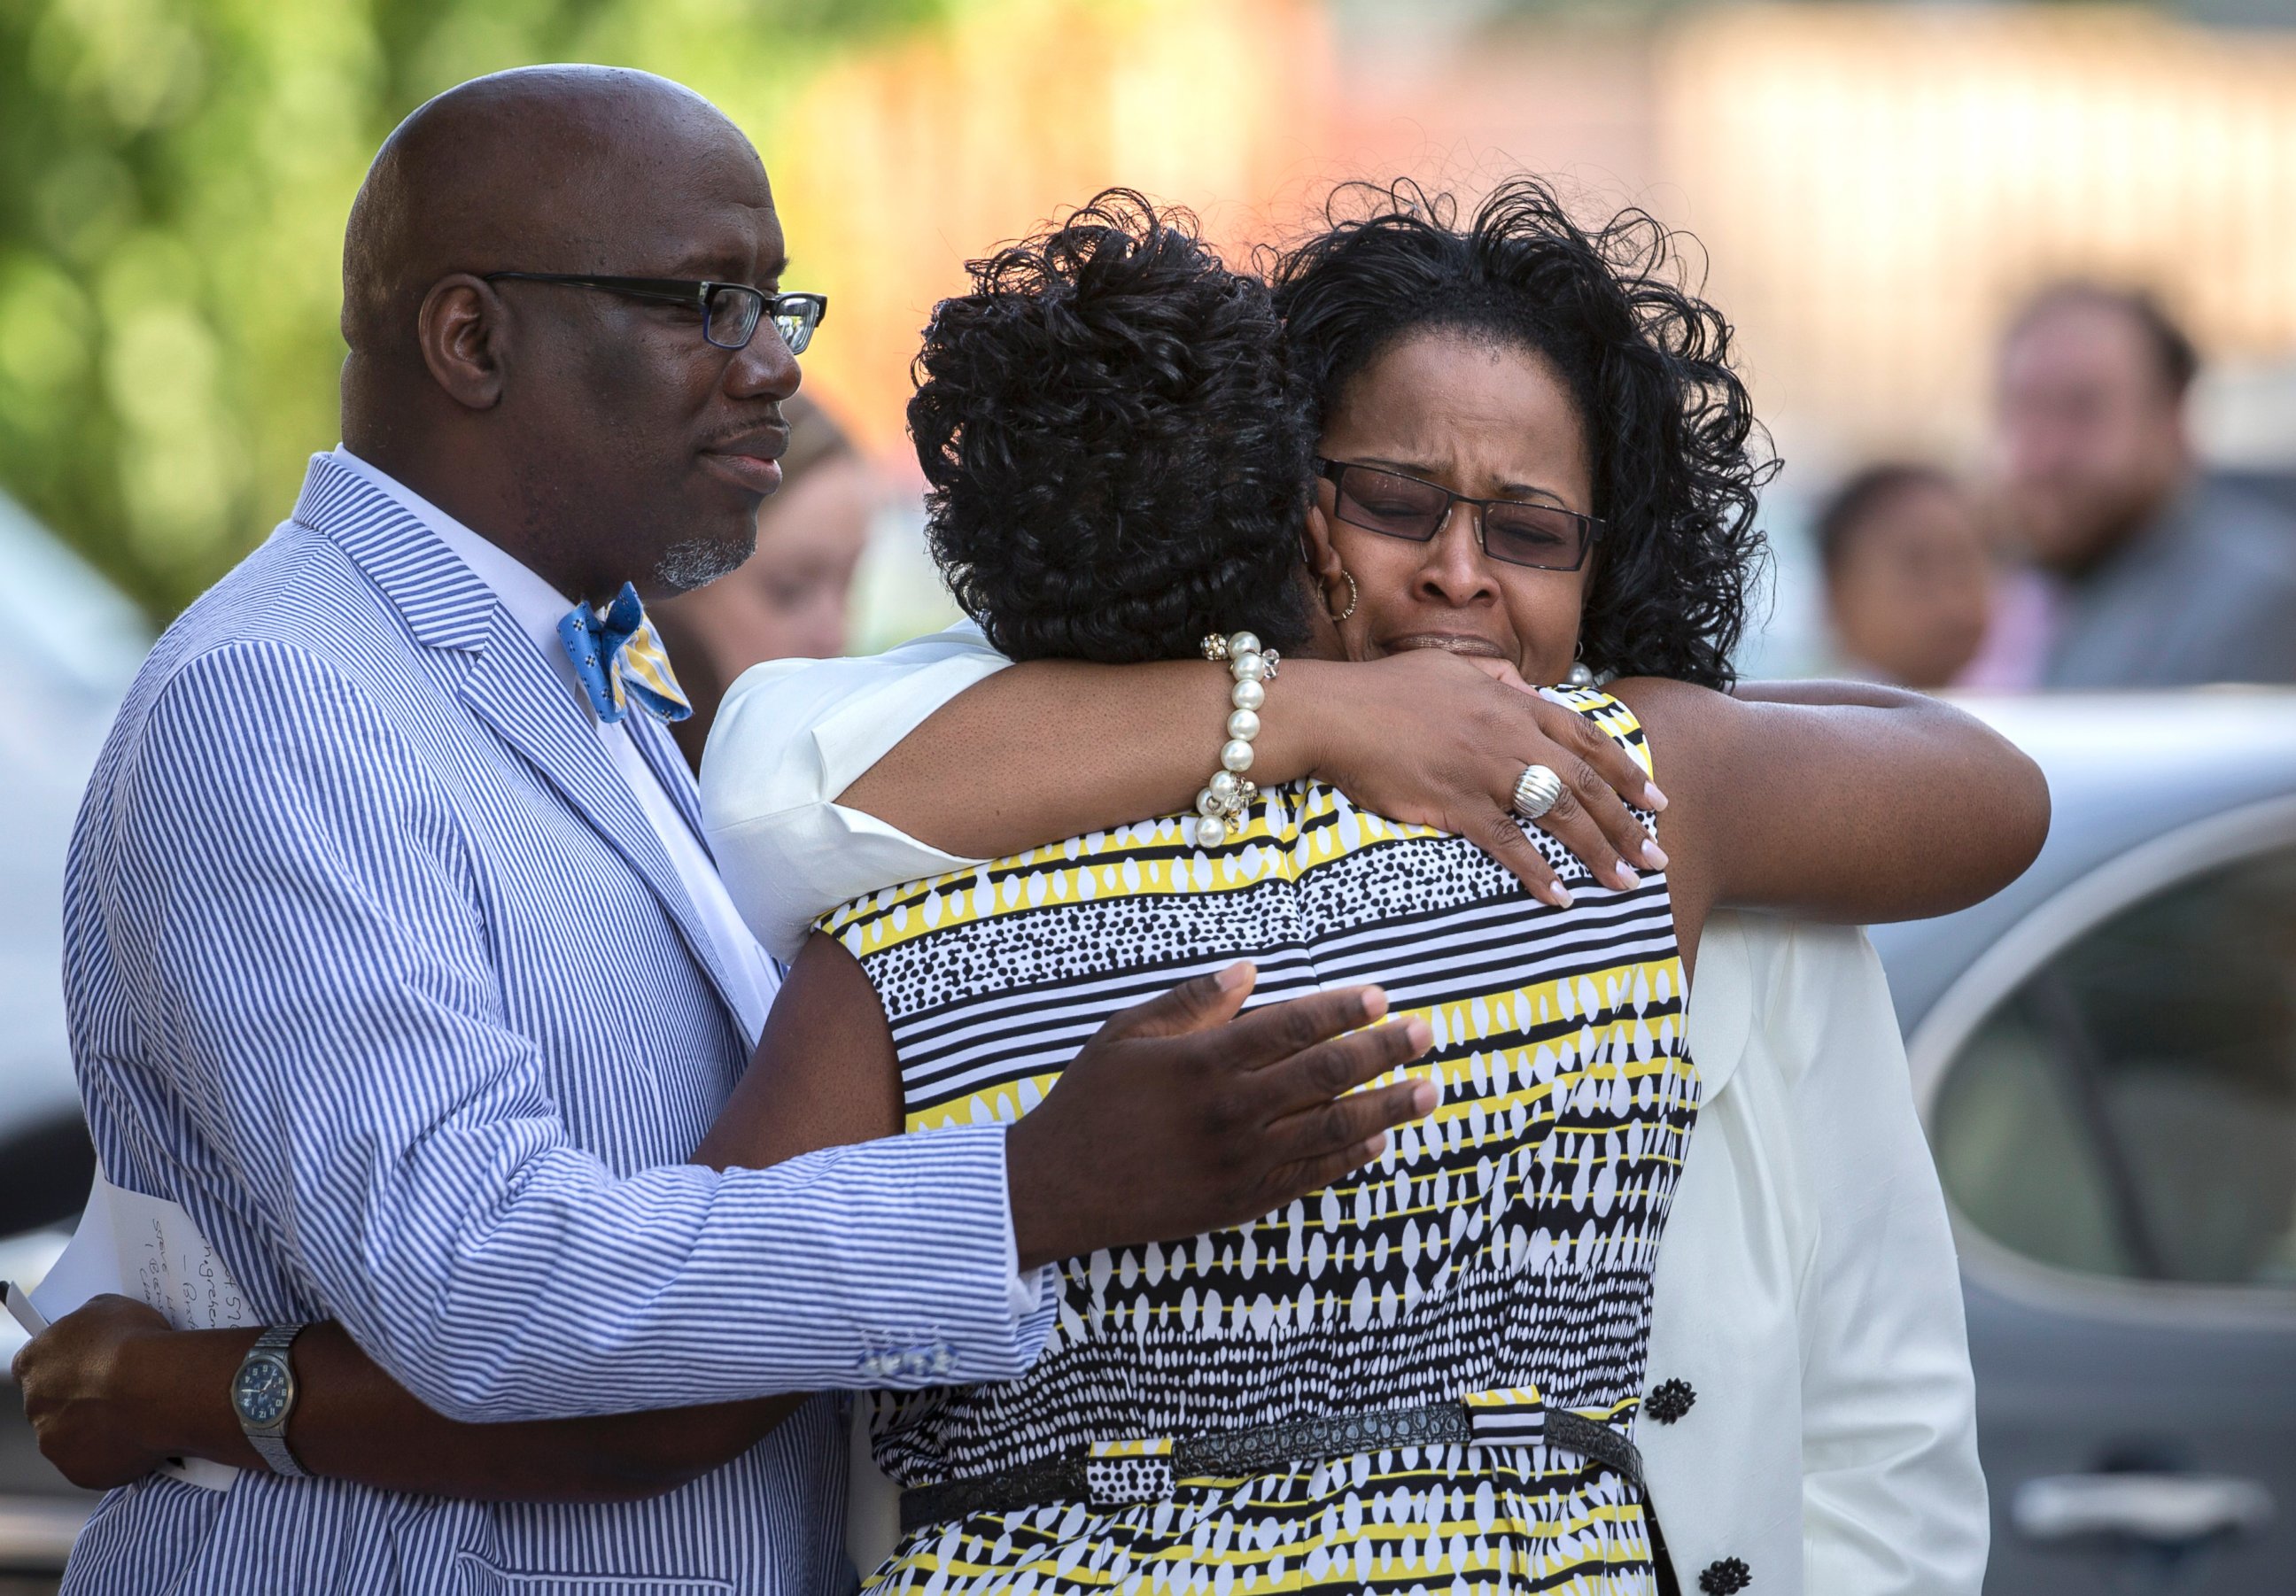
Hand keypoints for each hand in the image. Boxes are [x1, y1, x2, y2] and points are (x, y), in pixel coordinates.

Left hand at [12, 1294, 191, 1490]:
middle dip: (81, 1400)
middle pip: (54, 1405)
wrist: (157, 1386)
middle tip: (119, 1390)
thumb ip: (89, 1324)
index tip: (88, 1363)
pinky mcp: (78, 1471)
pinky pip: (96, 1463)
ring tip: (137, 1414)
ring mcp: (54, 1442)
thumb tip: (95, 1331)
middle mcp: (34, 1406)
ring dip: (97, 1429)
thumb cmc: (133, 1343)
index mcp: (33, 1363)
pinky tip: (140, 1436)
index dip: (64, 1364)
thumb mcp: (110, 1308)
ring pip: (74, 1438)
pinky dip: (114, 1453)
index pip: (35, 1365)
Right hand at [1005, 963, 1435, 1268]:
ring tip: (1429, 1089)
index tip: (1380, 994)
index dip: (1342, 1009)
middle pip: (1326, 1075)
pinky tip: (1381, 1140)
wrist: (1058, 1189)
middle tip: (1426, 1032)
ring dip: (1388, 1107)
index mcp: (1202, 1063)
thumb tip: (1249, 970)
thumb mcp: (1125, 1034)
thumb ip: (1190, 1002)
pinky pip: (1311, 1178)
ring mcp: (1240, 1162)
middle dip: (1384, 1050)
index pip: (1291, 1027)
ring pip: (1332, 1130)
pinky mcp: (1242, 1201)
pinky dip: (1351, 1158)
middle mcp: (1230, 1112)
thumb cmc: (1089, 1102)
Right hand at [1296, 649, 1667, 906]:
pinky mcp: (1455, 803)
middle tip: (1657, 856)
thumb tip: (1527, 694)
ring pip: (1557, 813)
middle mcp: (1509, 736)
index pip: (1586, 739)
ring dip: (1598, 851)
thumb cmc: (1387, 689)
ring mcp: (1484, 771)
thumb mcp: (1452, 669)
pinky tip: (1561, 896)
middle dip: (1628, 822)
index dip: (1626, 772)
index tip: (1656, 799)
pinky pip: (1507, 843)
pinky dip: (1537, 871)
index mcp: (1512, 704)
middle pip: (1584, 783)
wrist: (1337, 712)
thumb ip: (1497, 683)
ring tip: (1627, 883)